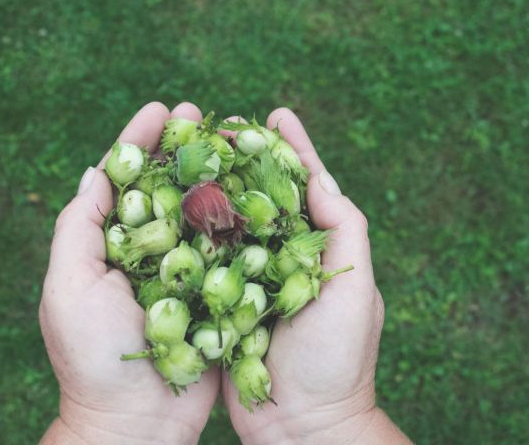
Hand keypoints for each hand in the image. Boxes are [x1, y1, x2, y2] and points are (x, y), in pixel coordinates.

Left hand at [39, 103, 218, 444]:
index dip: (139, 141)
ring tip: (231, 140)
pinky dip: (240, 220)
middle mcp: (147, 253)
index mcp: (108, 246)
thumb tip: (97, 171)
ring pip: (201, 213)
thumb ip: (80, 227)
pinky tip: (255, 191)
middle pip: (166, 188)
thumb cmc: (91, 356)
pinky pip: (228, 251)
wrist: (134, 423)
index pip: (124, 181)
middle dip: (181, 148)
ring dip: (214, 175)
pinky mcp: (214, 295)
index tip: (160, 109)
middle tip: (199, 114)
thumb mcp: (68, 286)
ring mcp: (183, 272)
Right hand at [223, 109, 409, 443]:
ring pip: (232, 223)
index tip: (277, 114)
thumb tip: (319, 177)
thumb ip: (343, 230)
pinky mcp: (224, 302)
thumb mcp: (353, 289)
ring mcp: (253, 279)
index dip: (292, 148)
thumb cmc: (336, 360)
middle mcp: (285, 257)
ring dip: (215, 189)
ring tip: (194, 156)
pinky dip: (194, 232)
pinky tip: (175, 208)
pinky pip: (207, 259)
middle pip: (263, 196)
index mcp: (320, 248)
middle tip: (220, 127)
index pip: (306, 186)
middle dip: (244, 160)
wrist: (301, 428)